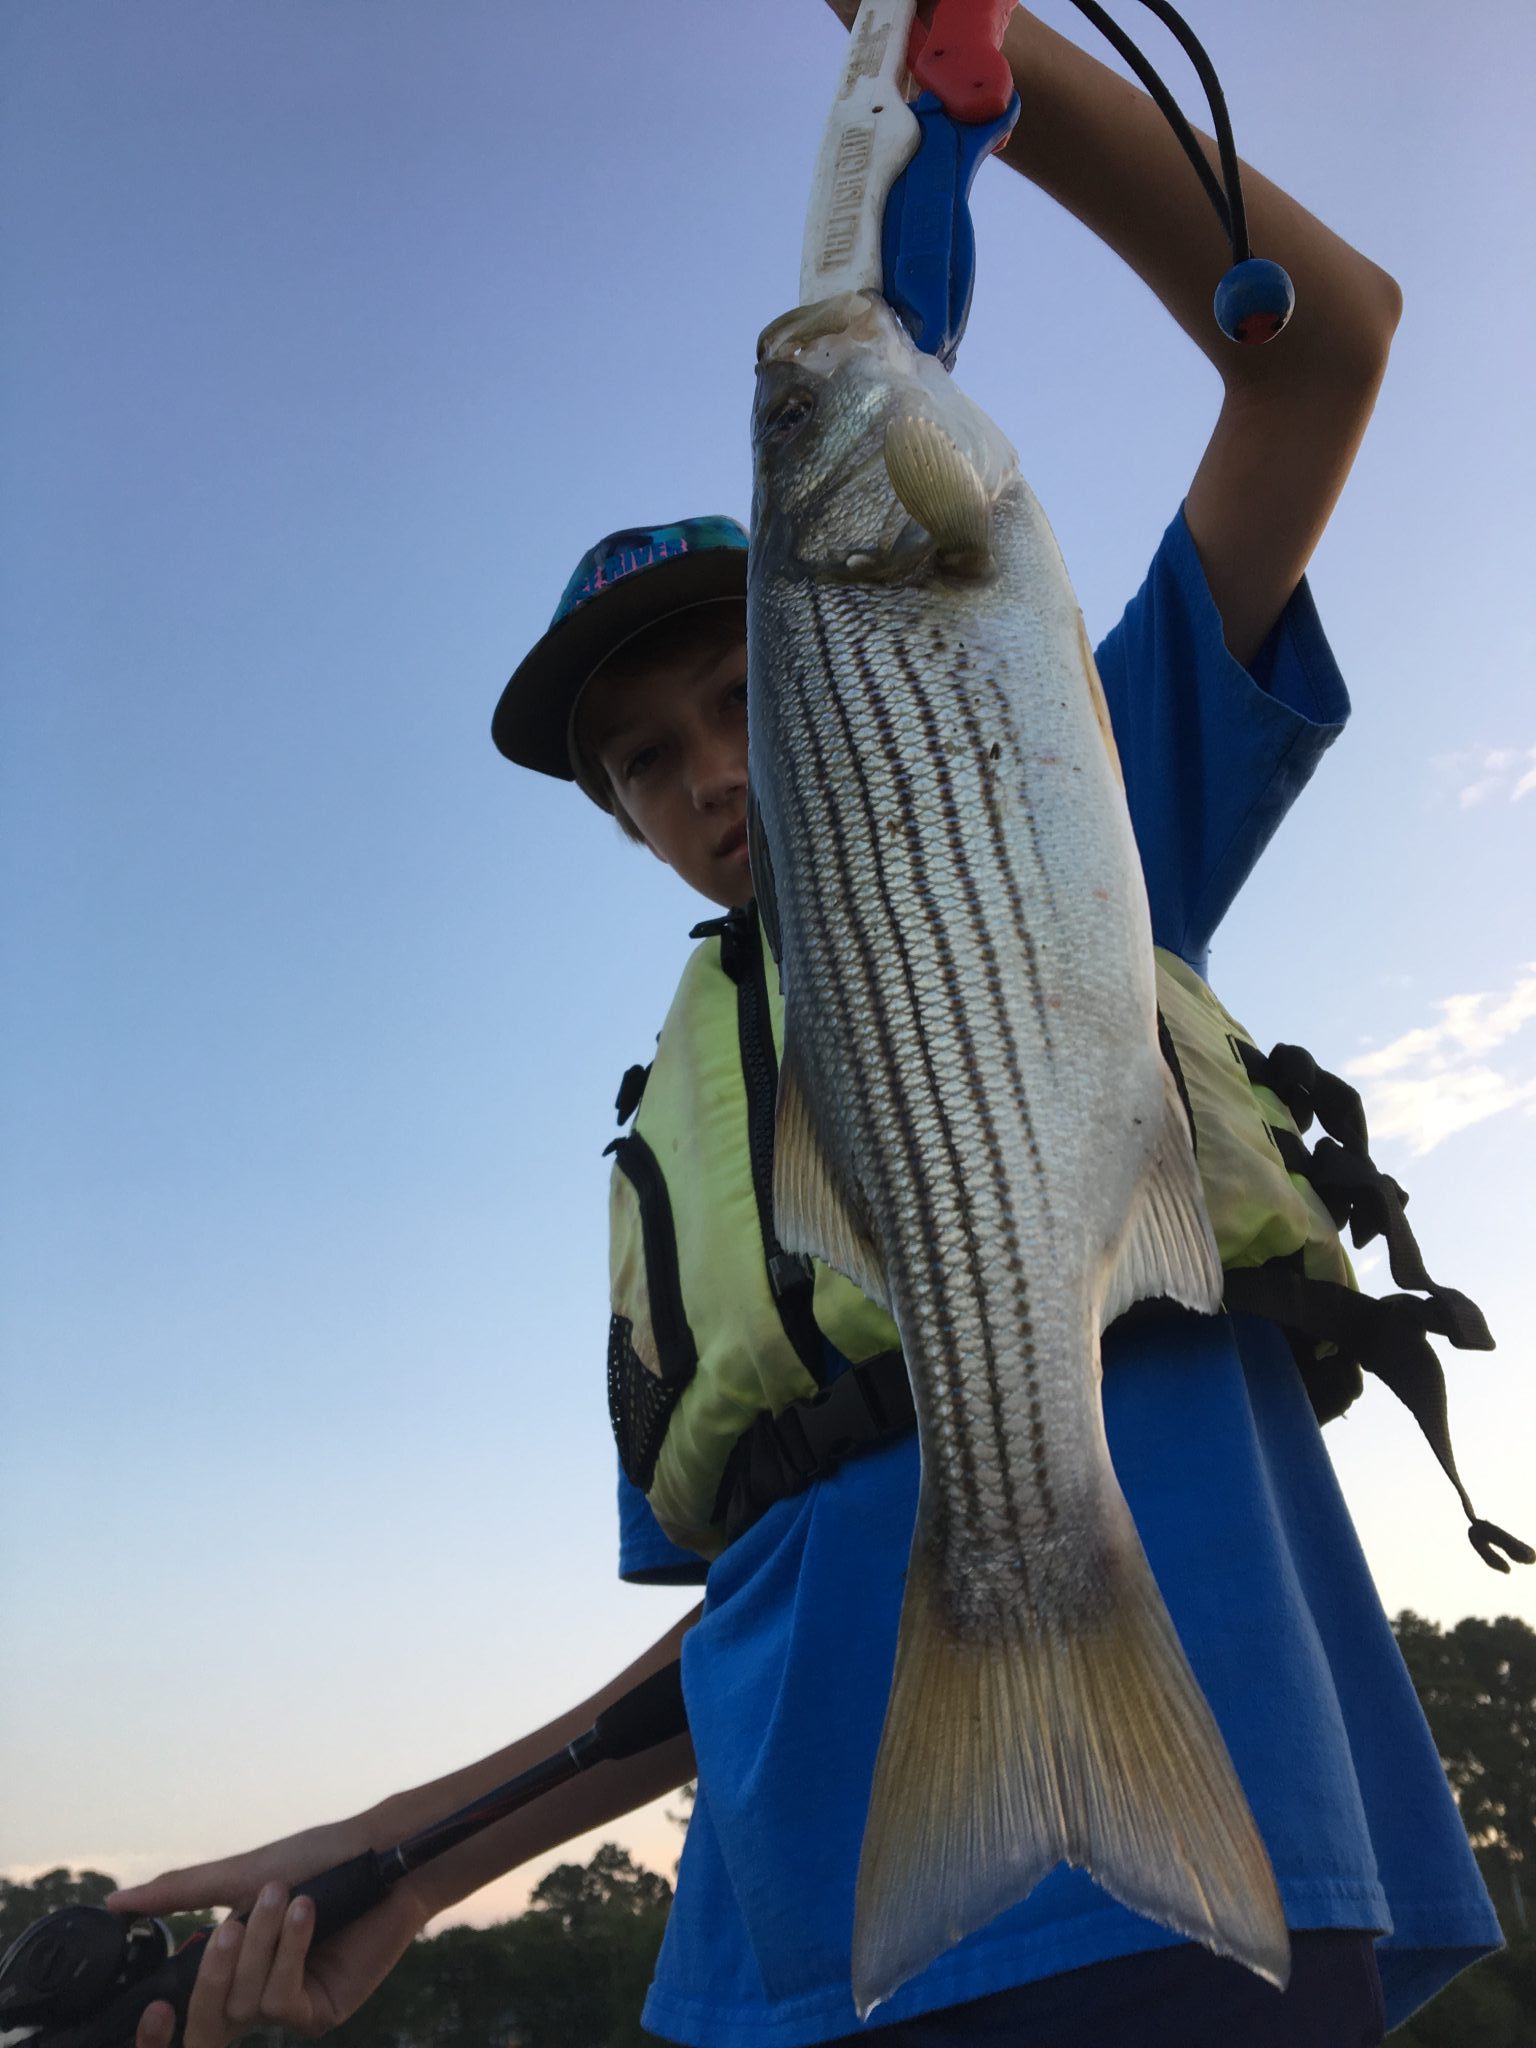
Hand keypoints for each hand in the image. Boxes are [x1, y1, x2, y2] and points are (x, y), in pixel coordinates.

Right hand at [106, 1823, 428, 2047]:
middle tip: (229, 1927)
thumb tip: (113, 1902)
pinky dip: (289, 1954)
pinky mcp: (320, 2011)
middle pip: (207, 2017)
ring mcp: (288, 2005)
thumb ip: (180, 1891)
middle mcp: (257, 1993)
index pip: (186, 2004)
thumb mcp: (241, 1875)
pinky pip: (281, 2002)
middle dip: (214, 1973)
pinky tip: (307, 1914)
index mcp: (233, 1967)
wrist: (380, 1854)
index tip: (154, 2000)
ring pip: (245, 2003)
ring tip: (286, 1896)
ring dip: (264, 1944)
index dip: (166, 2009)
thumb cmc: (316, 1860)